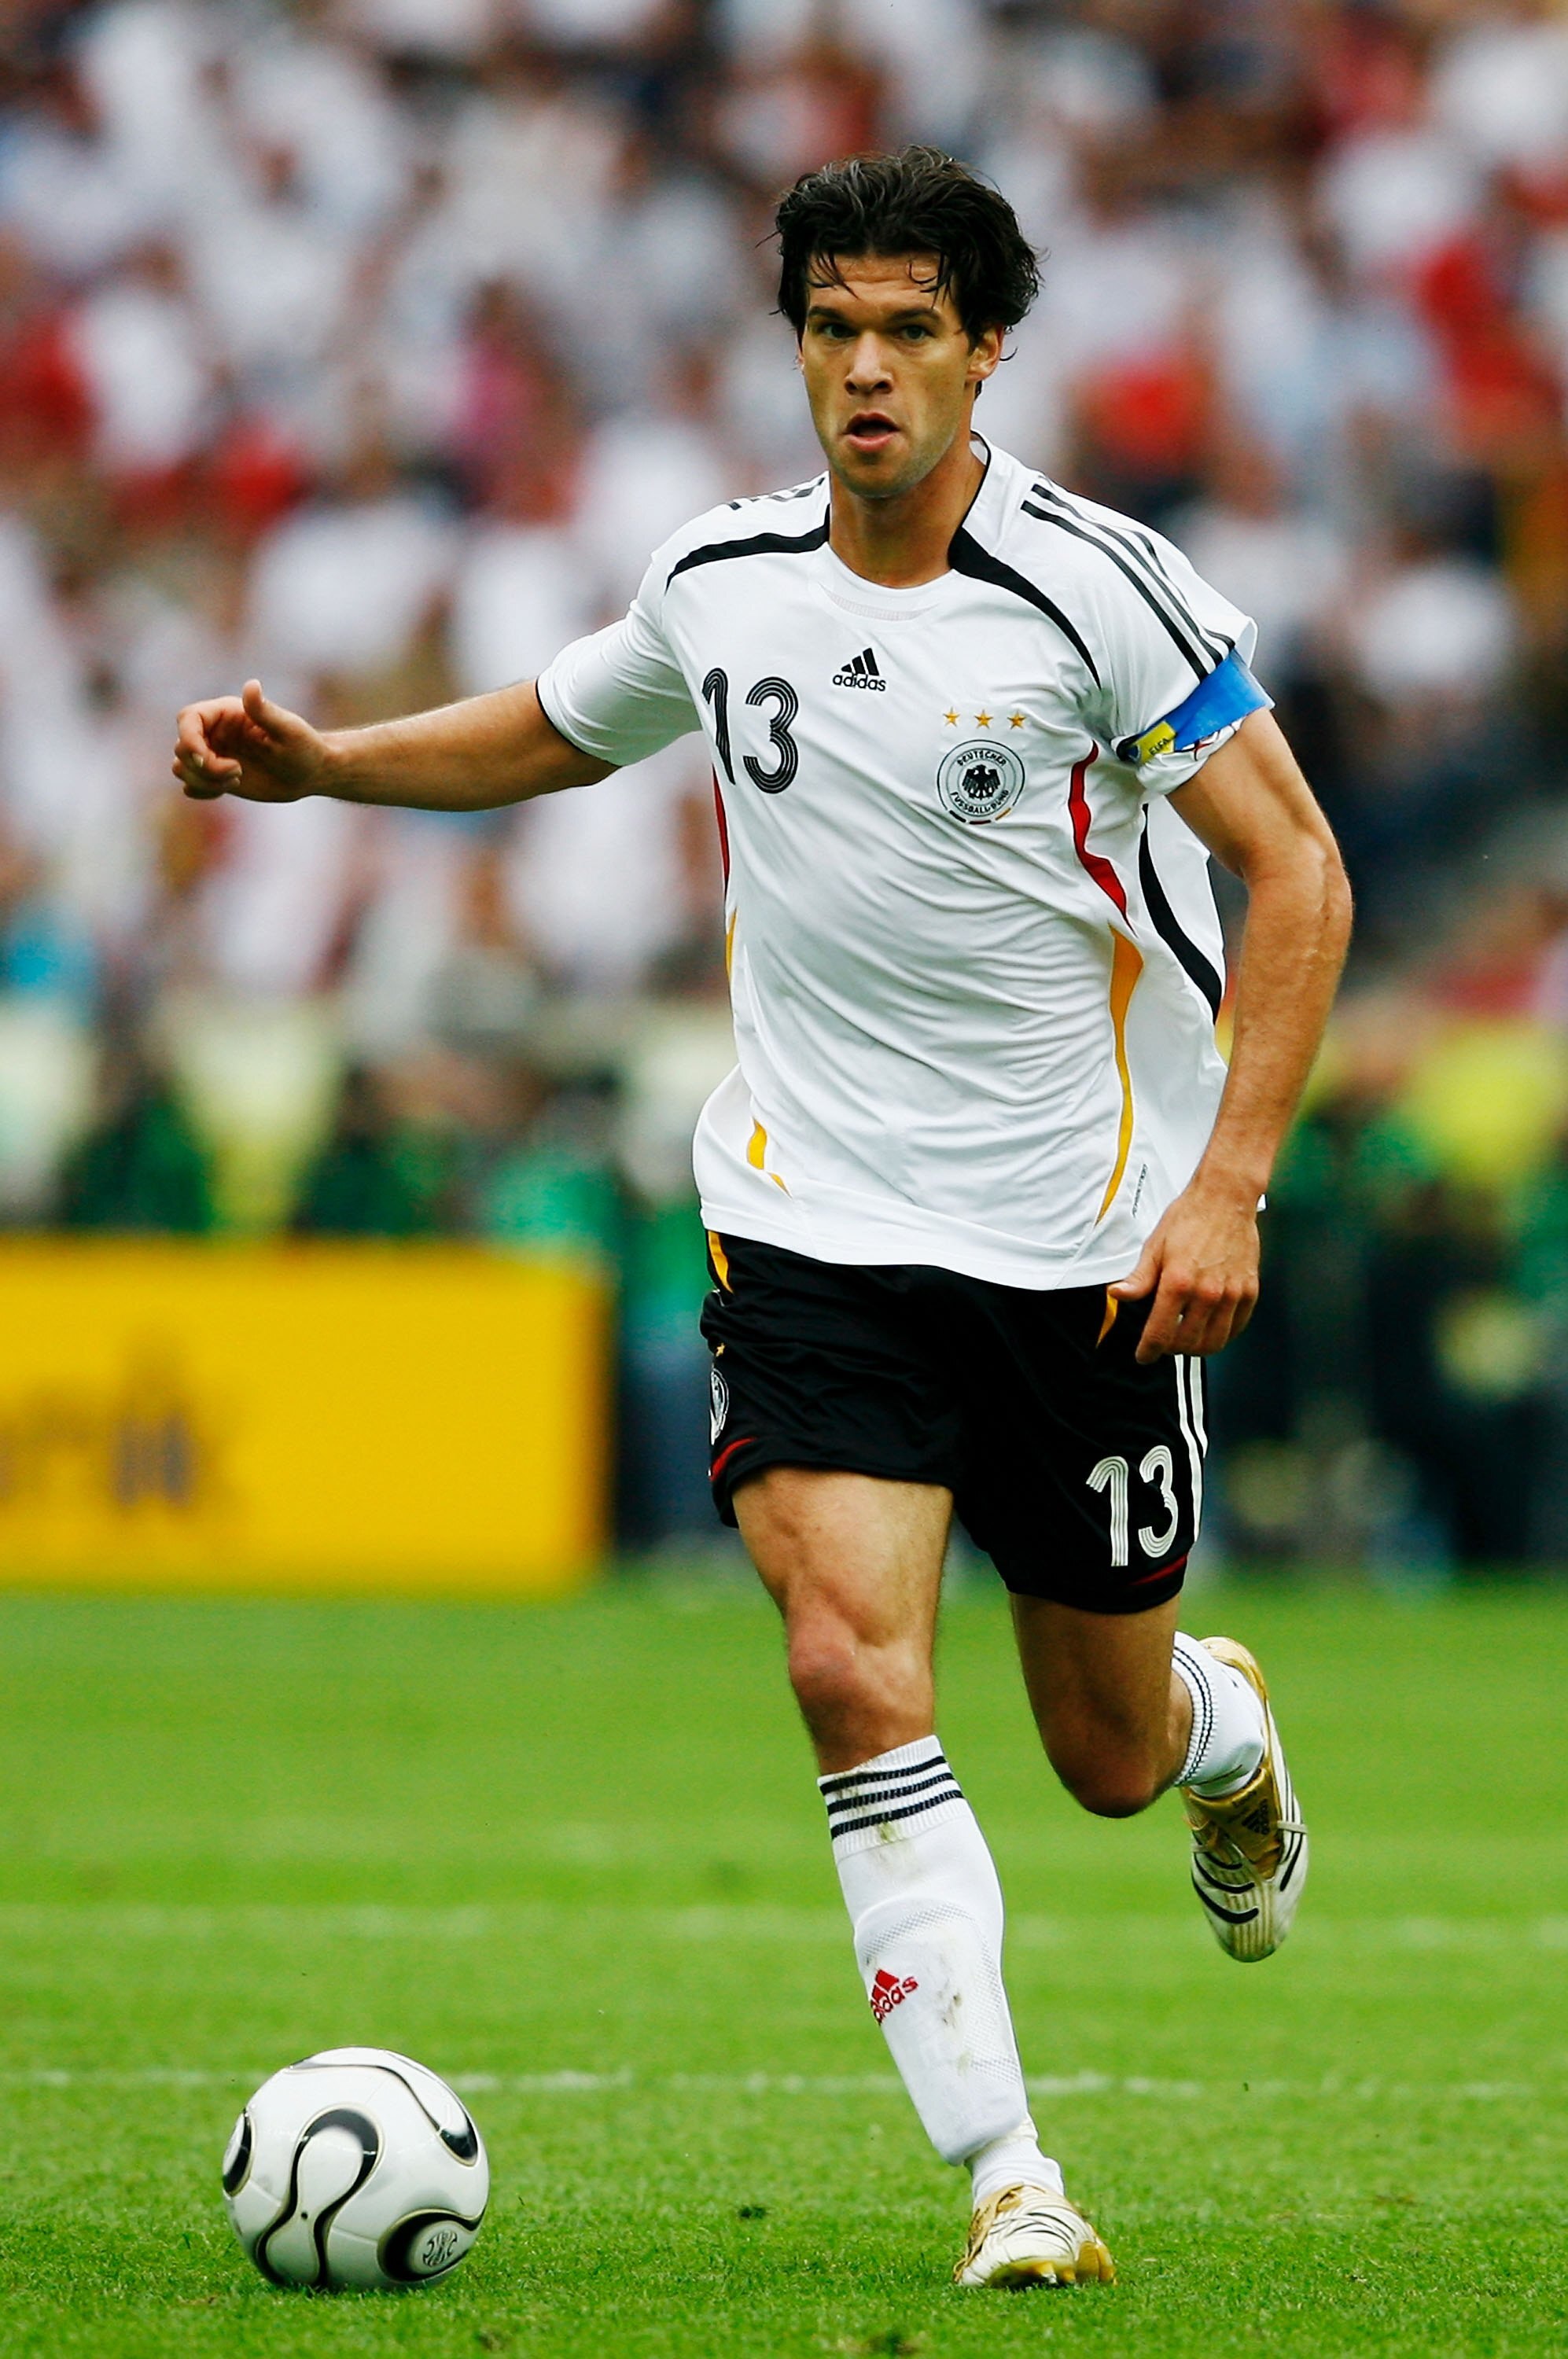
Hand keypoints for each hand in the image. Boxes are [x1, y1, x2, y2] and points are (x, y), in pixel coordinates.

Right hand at [172, 678, 326, 803]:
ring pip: (181, 768)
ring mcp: (214, 754)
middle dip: (203, 766)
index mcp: (226, 713)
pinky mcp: (216, 777)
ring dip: (204, 780)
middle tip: (238, 772)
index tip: (206, 758)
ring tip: (237, 779)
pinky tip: (232, 787)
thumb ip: (264, 711)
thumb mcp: (288, 730)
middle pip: (182, 747)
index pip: (187, 719)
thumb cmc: (304, 747)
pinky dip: (204, 791)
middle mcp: (215, 732)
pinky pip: (191, 786)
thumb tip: (251, 685)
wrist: (310, 773)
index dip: (188, 739)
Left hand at [1109, 1178, 1260, 1363]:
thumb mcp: (1155, 1246)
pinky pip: (1236, 1328)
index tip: (1143, 1356)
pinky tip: (1210, 1328)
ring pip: (1214, 1342)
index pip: (1160, 1333)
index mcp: (1178, 1283)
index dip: (1148, 1351)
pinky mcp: (1250, 1290)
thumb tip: (1118, 1295)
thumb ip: (1139, 1278)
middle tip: (1163, 1343)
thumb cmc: (1187, 1219)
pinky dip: (1222, 1336)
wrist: (1226, 1198)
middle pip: (1187, 1344)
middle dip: (1171, 1349)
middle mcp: (1207, 1293)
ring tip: (1185, 1340)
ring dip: (1196, 1348)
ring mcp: (1232, 1294)